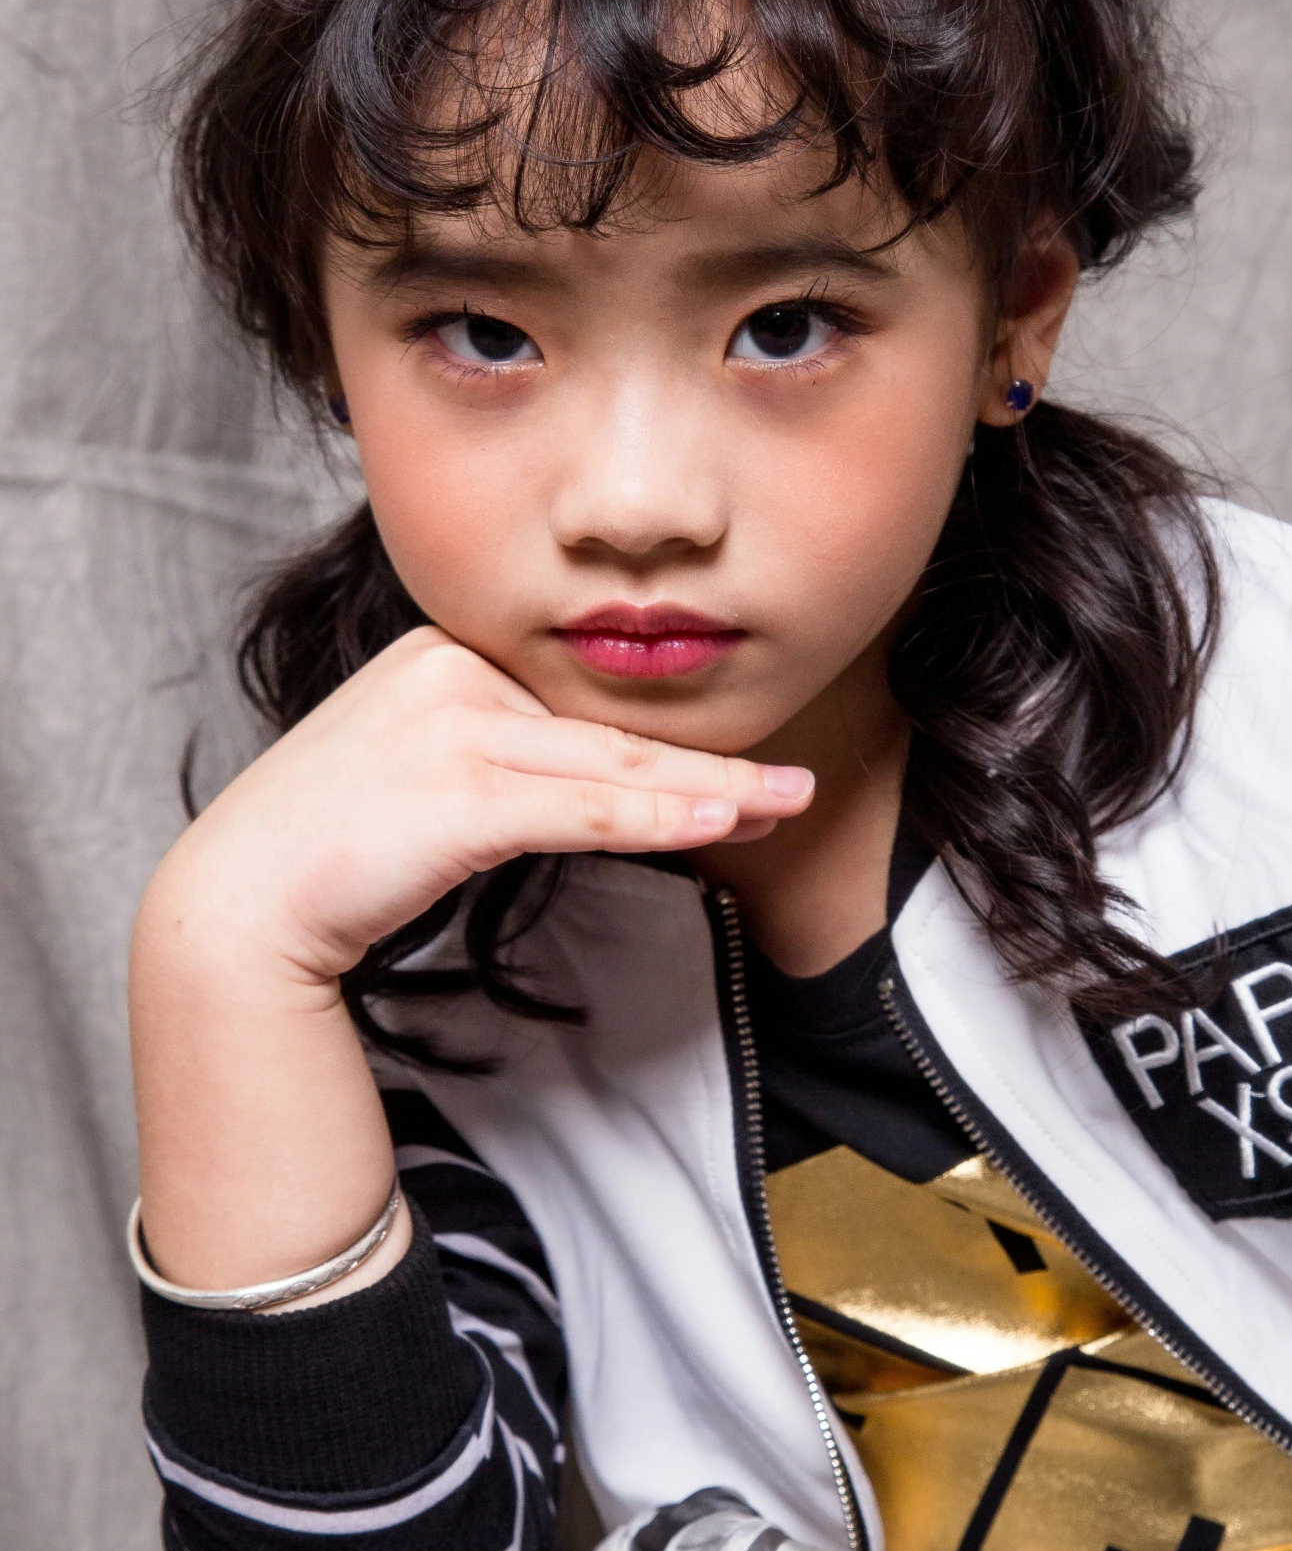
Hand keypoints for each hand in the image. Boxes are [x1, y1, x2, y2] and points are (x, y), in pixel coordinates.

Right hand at [130, 629, 812, 1295]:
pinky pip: (584, 808)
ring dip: (713, 790)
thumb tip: (593, 780)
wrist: (240, 902)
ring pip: (612, 765)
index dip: (668, 737)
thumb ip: (500, 751)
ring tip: (785, 803)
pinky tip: (718, 823)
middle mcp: (452, 669)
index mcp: (447, 649)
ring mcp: (453, 724)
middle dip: (711, 760)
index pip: (581, 699)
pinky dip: (659, 819)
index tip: (738, 766)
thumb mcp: (424, 770)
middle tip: (791, 780)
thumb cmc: (333, 849)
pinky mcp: (456, 789)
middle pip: (609, 727)